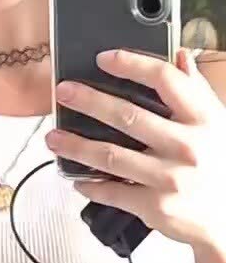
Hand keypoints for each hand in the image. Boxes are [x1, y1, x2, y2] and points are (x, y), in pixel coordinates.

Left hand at [45, 47, 225, 256]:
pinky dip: (90, 184)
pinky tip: (76, 178)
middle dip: (89, 101)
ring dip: (75, 145)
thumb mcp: (218, 124)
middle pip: (128, 115)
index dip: (131, 64)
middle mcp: (186, 146)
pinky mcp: (156, 206)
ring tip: (53, 137)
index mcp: (203, 119)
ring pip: (110, 156)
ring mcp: (170, 178)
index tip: (104, 59)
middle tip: (63, 92)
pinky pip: (113, 192)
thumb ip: (196, 90)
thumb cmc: (220, 167)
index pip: (164, 79)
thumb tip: (180, 55)